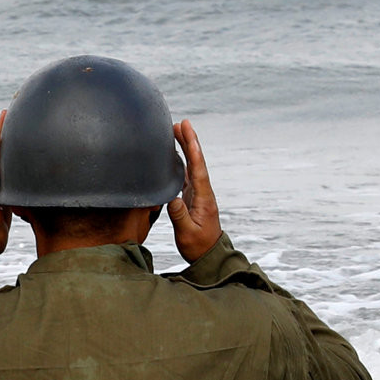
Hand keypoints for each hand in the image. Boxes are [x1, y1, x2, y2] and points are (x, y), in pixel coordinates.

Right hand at [170, 121, 222, 260]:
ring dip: (184, 148)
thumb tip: (171, 198)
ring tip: (175, 132)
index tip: (186, 130)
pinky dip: (180, 161)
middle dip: (189, 141)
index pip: (198, 168)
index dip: (192, 148)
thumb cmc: (199, 246)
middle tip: (180, 123)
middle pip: (196, 161)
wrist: (209, 256)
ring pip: (191, 165)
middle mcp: (202, 192)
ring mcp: (197, 194)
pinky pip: (185, 174)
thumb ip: (179, 216)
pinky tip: (173, 155)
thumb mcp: (188, 234)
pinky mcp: (192, 198)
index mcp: (204, 198)